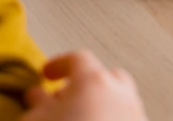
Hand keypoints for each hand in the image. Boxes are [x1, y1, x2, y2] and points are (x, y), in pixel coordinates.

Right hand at [22, 51, 145, 120]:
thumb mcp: (37, 120)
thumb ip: (37, 103)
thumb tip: (36, 95)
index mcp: (94, 81)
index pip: (77, 58)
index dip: (59, 64)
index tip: (47, 73)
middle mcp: (121, 93)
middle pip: (106, 75)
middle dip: (87, 82)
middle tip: (67, 97)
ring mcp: (136, 114)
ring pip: (120, 98)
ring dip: (101, 102)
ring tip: (81, 116)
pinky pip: (127, 117)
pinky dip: (113, 117)